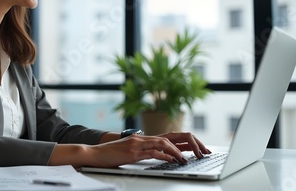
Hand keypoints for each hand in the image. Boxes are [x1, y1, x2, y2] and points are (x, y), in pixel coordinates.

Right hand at [86, 132, 209, 167]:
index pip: (170, 136)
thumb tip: (161, 157)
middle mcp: (144, 139)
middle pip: (172, 136)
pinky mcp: (133, 152)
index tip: (198, 148)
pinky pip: (153, 152)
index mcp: (145, 139)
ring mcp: (138, 144)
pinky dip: (165, 155)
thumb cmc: (111, 155)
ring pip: (164, 142)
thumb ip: (146, 152)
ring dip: (179, 150)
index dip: (185, 141)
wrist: (94, 154)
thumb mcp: (132, 152)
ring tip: (189, 158)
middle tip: (201, 151)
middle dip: (189, 143)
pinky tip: (173, 160)